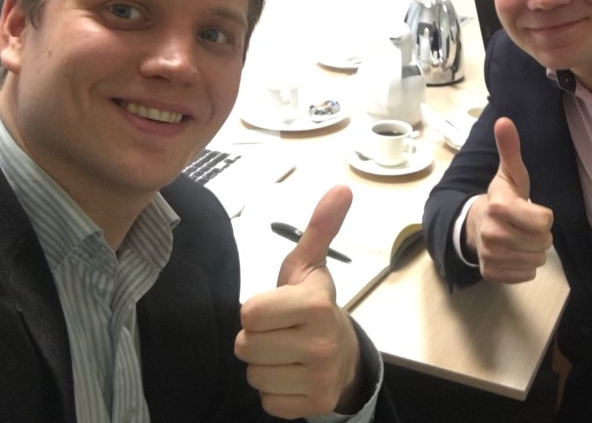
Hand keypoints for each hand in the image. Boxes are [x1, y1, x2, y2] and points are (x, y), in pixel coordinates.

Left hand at [235, 185, 362, 418]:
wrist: (344, 354)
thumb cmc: (314, 306)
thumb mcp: (310, 266)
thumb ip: (319, 228)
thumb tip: (341, 189)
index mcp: (316, 304)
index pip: (249, 313)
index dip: (256, 310)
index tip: (276, 308)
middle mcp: (321, 342)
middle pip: (246, 346)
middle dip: (257, 339)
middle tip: (279, 331)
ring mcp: (320, 376)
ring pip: (253, 376)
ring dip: (263, 365)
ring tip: (285, 352)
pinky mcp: (314, 404)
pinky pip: (267, 401)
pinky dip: (274, 391)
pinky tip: (291, 374)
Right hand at [465, 117, 553, 282]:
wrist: (474, 226)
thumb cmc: (500, 198)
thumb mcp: (509, 174)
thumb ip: (510, 149)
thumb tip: (504, 120)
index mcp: (499, 207)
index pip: (544, 221)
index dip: (543, 215)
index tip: (531, 209)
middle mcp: (492, 234)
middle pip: (543, 242)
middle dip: (539, 234)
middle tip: (525, 225)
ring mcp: (490, 256)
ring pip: (536, 260)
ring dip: (532, 250)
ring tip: (519, 238)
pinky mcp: (491, 273)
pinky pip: (526, 275)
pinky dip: (523, 266)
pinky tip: (513, 253)